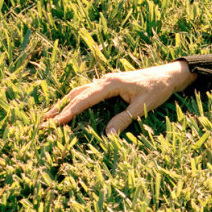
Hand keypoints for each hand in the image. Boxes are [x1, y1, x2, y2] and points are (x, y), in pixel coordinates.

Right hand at [41, 60, 196, 135]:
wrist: (169, 75)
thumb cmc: (157, 90)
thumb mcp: (142, 107)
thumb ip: (124, 120)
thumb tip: (107, 136)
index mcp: (110, 84)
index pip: (84, 100)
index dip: (68, 112)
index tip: (54, 123)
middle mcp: (104, 80)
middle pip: (76, 94)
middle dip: (59, 108)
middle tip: (42, 122)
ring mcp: (105, 81)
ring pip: (79, 92)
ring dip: (64, 103)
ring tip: (49, 116)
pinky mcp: (108, 84)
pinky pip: (86, 92)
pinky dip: (74, 100)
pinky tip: (68, 108)